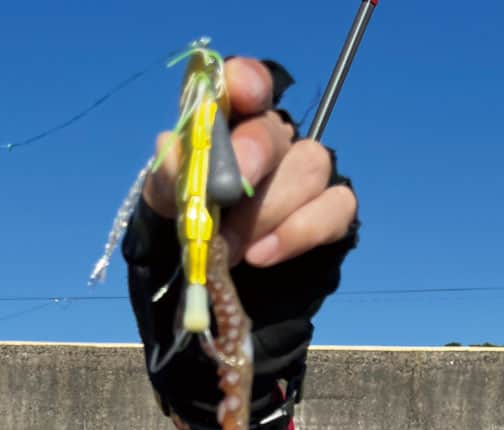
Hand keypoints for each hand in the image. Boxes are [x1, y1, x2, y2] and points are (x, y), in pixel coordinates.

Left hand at [142, 56, 356, 267]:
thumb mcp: (168, 201)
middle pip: (276, 132)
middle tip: (224, 196)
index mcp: (231, 125)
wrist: (211, 274)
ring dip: (265, 213)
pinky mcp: (330, 211)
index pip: (247, 82)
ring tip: (229, 248)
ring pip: (308, 170)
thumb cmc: (190, 223)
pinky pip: (336, 208)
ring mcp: (306, 175)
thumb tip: (170, 149)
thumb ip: (168, 176)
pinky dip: (298, 233)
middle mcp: (273, 140)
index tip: (245, 95)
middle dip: (251, 161)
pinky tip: (261, 255)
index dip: (249, 82)